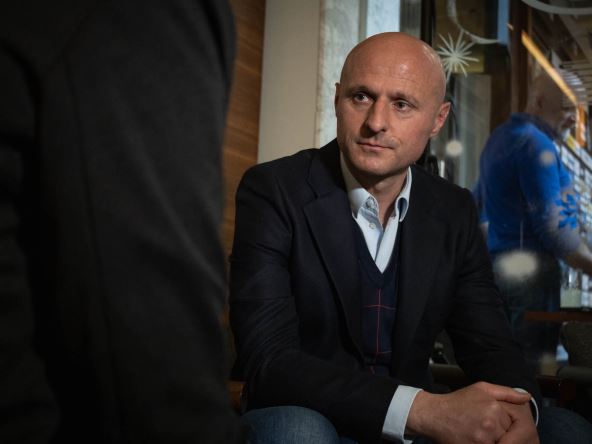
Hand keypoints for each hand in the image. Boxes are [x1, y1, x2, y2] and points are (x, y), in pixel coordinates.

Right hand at [406, 381, 531, 443]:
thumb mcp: (481, 389)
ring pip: (501, 443)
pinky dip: (486, 443)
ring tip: (480, 433)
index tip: (494, 423)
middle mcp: (490, 424)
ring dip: (494, 440)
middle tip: (484, 428)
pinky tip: (477, 438)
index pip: (515, 424)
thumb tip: (527, 397)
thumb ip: (506, 392)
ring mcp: (482, 439)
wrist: (434, 414)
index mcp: (494, 407)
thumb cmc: (458, 401)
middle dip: (501, 435)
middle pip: (509, 437)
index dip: (506, 425)